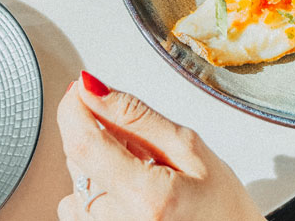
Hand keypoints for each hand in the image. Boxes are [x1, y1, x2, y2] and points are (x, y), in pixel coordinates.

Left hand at [57, 72, 265, 220]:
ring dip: (97, 163)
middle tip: (137, 140)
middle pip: (77, 158)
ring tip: (140, 172)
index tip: (80, 87)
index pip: (84, 144)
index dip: (74, 107)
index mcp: (145, 198)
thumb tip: (92, 90)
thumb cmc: (221, 207)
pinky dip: (96, 189)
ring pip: (76, 179)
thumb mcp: (188, 148)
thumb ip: (135, 116)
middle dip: (96, 134)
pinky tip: (127, 191)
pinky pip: (76, 205)